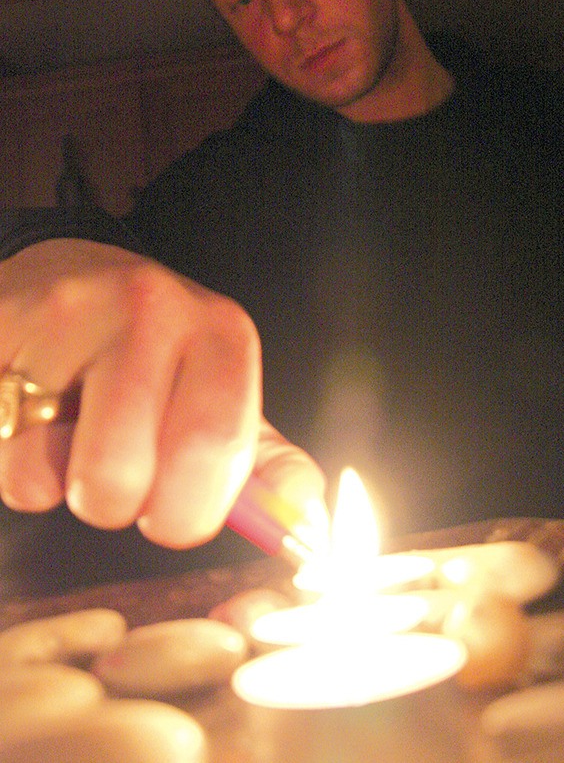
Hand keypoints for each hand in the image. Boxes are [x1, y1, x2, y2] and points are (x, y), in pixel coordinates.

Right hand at [0, 239, 325, 547]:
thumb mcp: (220, 391)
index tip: (176, 519)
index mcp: (220, 332)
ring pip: (43, 471)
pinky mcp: (1, 328)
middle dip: (118, 507)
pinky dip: (11, 456)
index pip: (213, 448)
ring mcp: (67, 313)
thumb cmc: (156, 351)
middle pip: (121, 476)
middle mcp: (150, 309)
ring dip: (56, 481)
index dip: (189, 511)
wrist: (71, 272)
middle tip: (122, 479)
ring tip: (72, 435)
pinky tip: (32, 414)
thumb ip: (263, 461)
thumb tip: (304, 515)